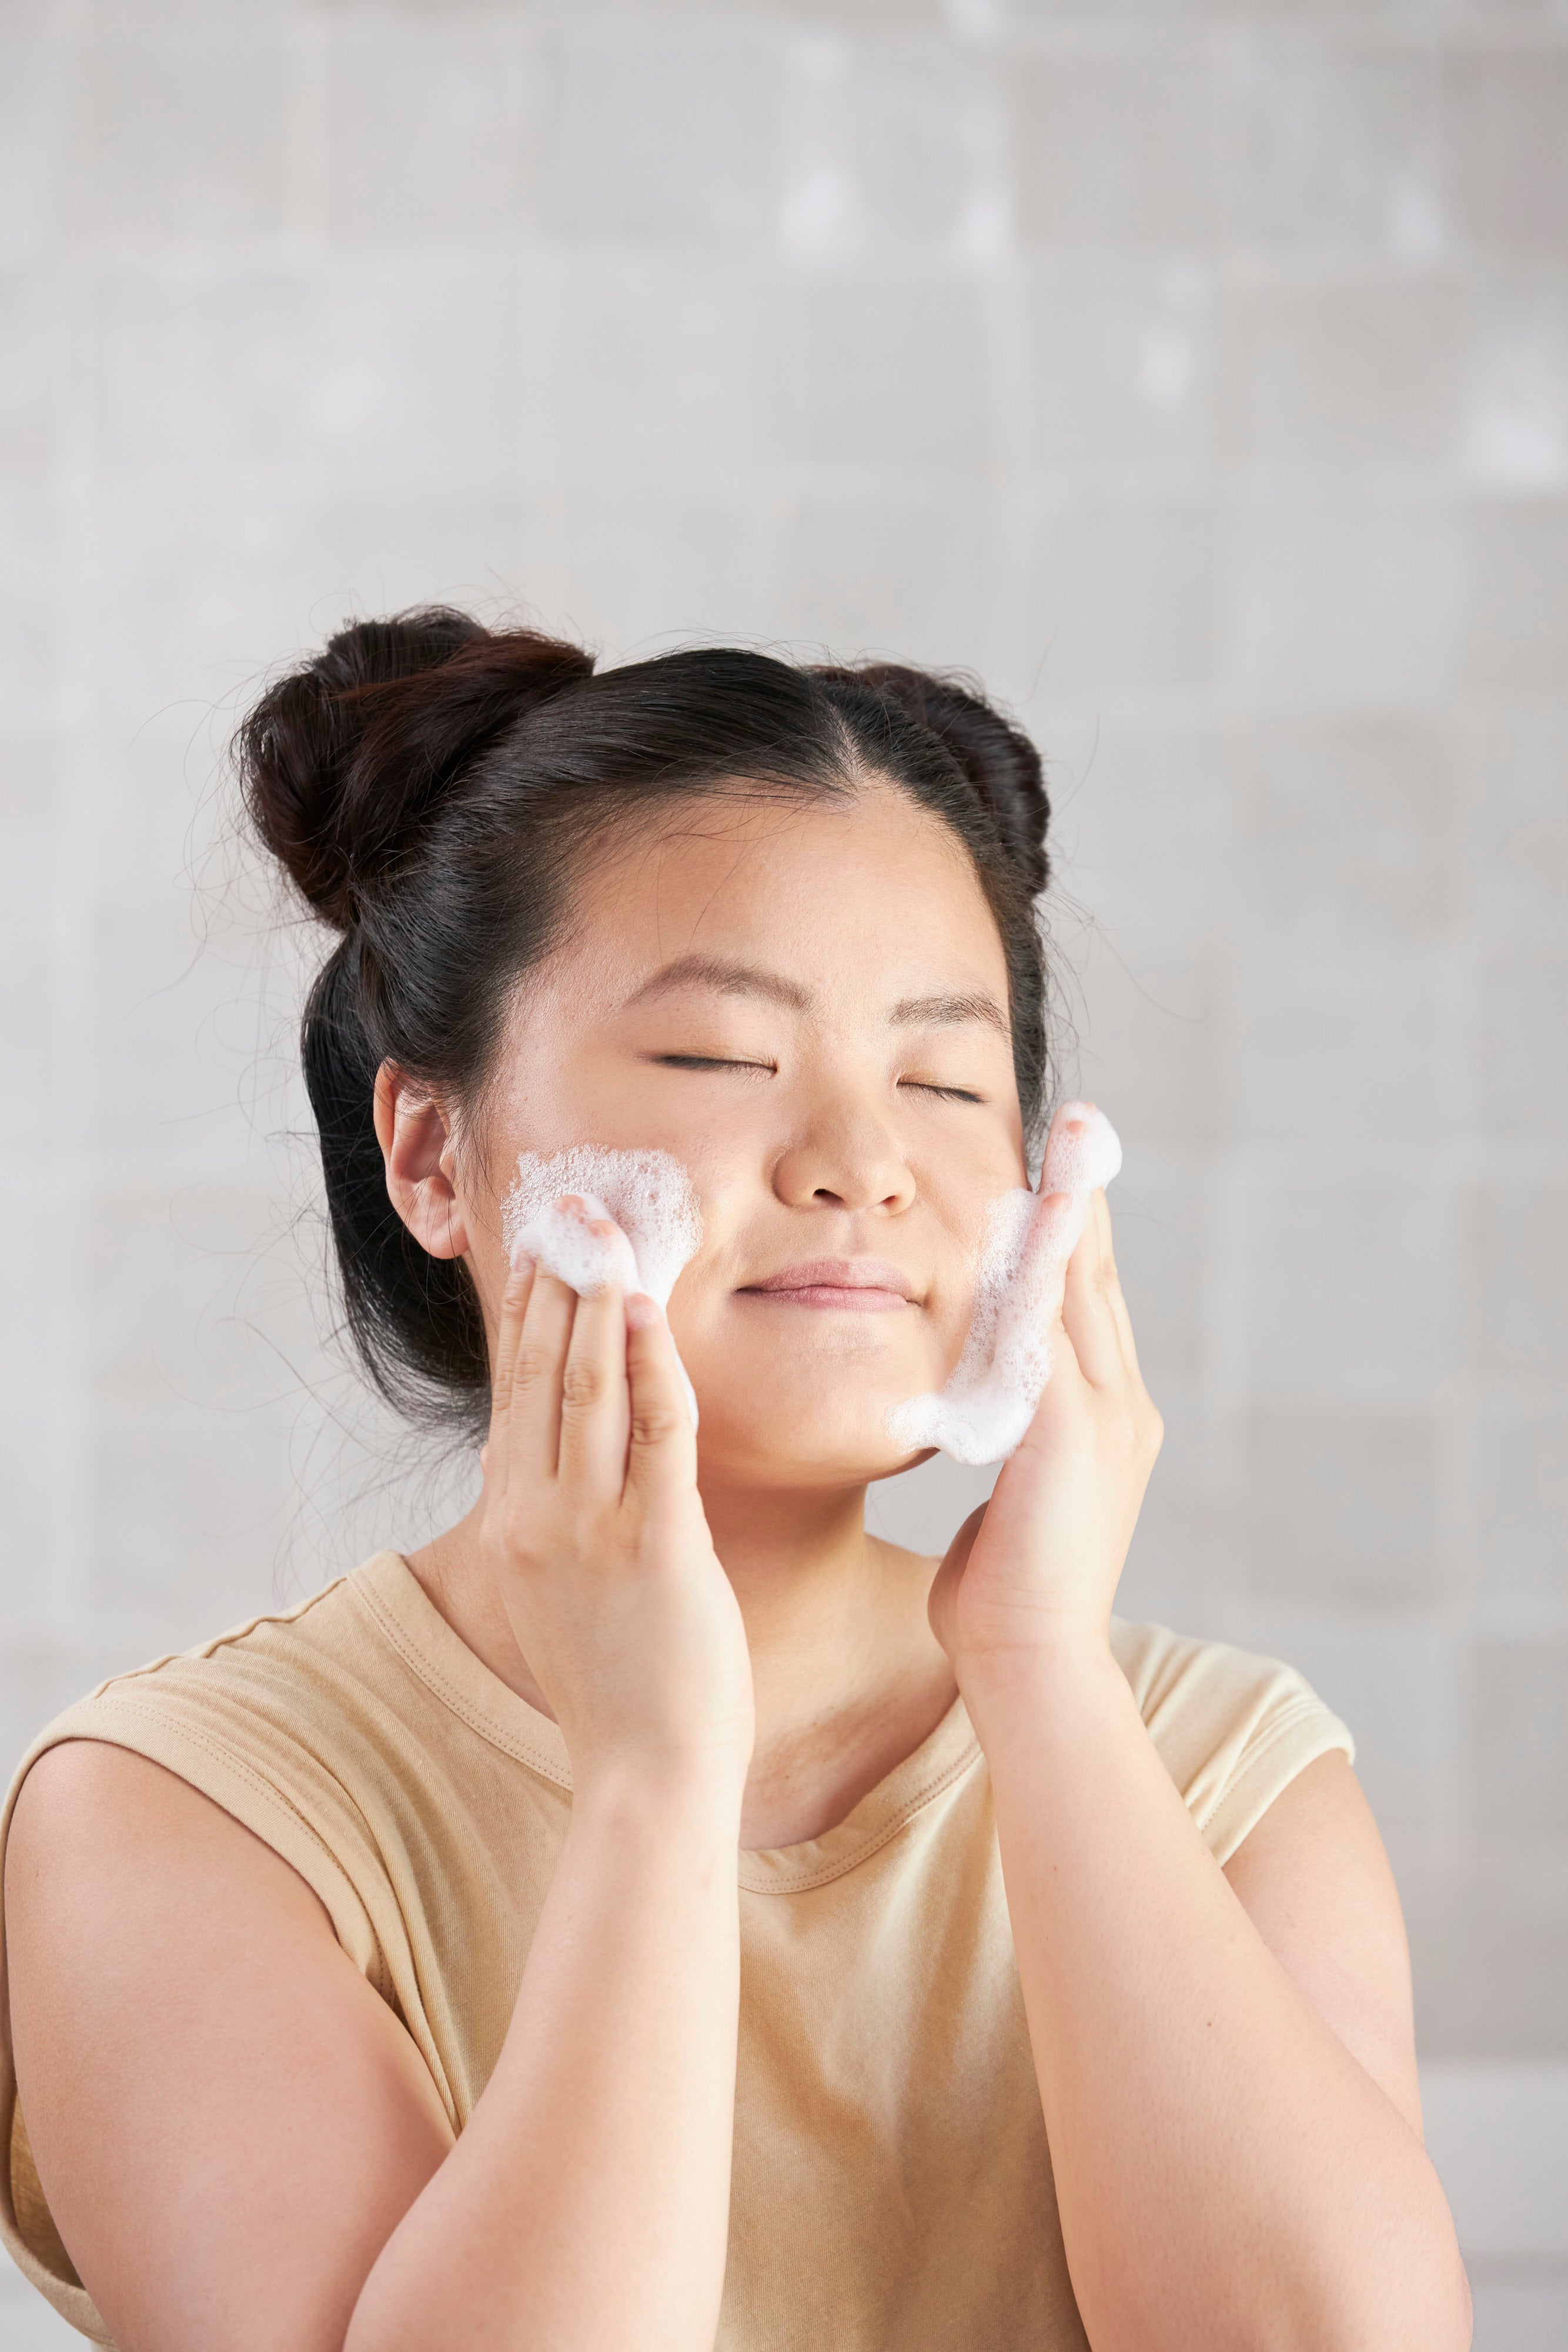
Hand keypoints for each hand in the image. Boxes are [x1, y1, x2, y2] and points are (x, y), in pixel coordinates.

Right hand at [478, 1203, 754, 1793]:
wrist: (644, 1774)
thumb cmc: (618, 1683)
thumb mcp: (554, 1588)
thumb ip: (541, 1515)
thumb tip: (526, 1453)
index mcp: (514, 1521)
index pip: (515, 1390)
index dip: (528, 1308)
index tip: (540, 1242)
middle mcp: (536, 1516)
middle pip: (542, 1372)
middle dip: (558, 1278)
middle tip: (571, 1203)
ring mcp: (589, 1530)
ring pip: (588, 1388)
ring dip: (598, 1300)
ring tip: (607, 1230)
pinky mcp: (653, 1546)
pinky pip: (653, 1435)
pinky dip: (650, 1365)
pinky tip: (650, 1309)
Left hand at [927, 1113, 1162, 1687]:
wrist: (1030, 1667)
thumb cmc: (1002, 1598)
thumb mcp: (1009, 1500)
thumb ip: (1004, 1445)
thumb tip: (974, 1419)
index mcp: (1110, 1421)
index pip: (1092, 1303)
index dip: (1079, 1231)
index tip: (1064, 1166)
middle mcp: (1122, 1409)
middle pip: (1102, 1278)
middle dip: (1089, 1194)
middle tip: (1079, 1119)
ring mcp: (1108, 1422)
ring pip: (1086, 1293)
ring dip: (1073, 1211)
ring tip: (1066, 1141)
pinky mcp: (1071, 1438)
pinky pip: (1053, 1334)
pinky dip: (1046, 1273)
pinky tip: (1031, 1221)